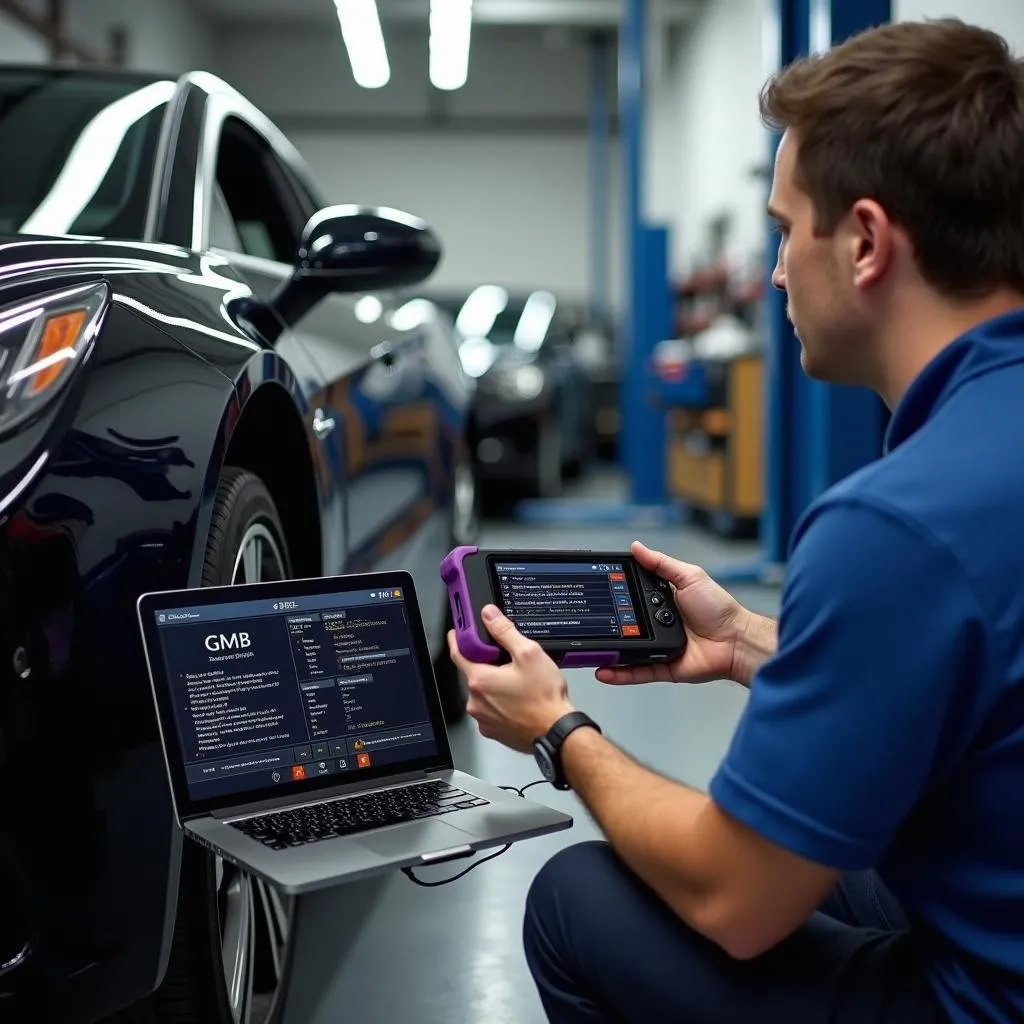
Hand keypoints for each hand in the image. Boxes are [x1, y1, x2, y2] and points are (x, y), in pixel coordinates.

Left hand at [447, 606, 574, 753]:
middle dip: (488, 666)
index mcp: (480, 680)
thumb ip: (505, 632)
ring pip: (484, 693)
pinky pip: (491, 710)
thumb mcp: (528, 654)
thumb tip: (489, 616)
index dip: (457, 639)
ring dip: (495, 686)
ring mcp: (483, 718)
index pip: (457, 653)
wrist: (556, 732)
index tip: (457, 633)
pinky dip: (500, 703)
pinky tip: (519, 701)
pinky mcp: (493, 731)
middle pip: (474, 674)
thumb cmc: (545, 698)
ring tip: (520, 685)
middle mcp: (476, 702)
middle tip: (509, 663)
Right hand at [596, 540, 751, 686]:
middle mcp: (656, 624)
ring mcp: (657, 647)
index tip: (597, 593)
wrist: (736, 640)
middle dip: (606, 625)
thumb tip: (637, 547)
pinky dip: (620, 673)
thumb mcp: (689, 577)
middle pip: (624, 625)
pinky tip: (603, 671)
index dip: (614, 596)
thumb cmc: (719, 608)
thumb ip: (661, 563)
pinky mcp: (662, 667)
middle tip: (586, 623)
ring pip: (626, 651)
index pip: (630, 597)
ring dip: (608, 652)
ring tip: (588, 650)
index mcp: (661, 601)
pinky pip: (637, 672)